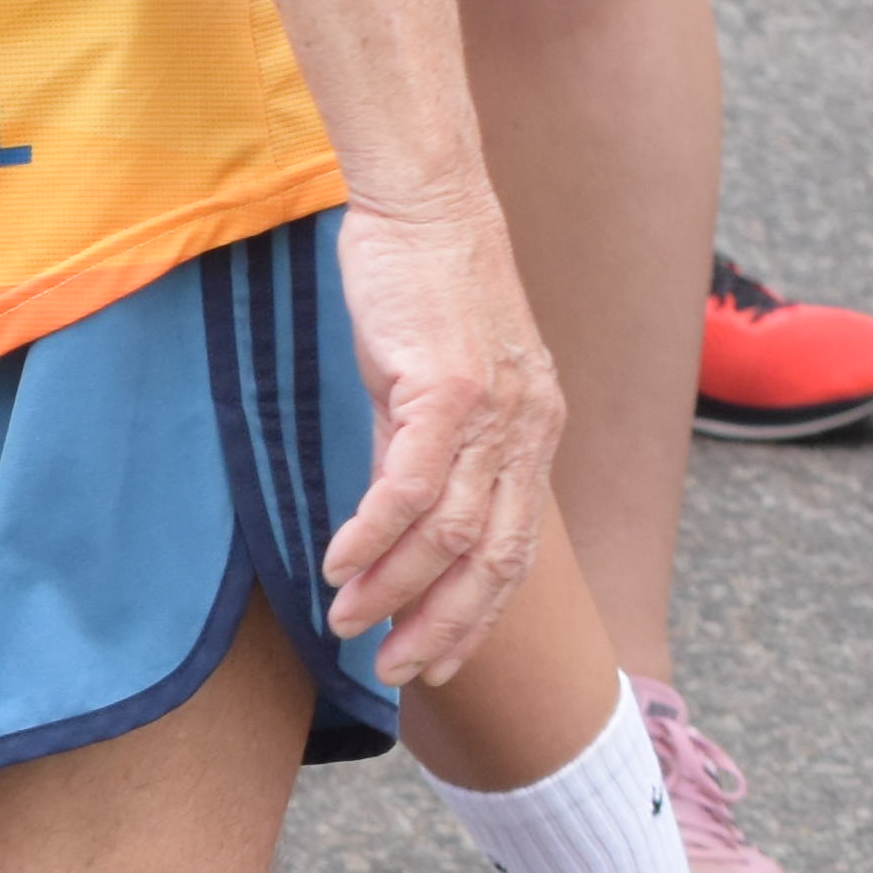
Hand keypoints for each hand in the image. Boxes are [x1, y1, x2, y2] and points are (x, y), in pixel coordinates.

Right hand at [317, 187, 561, 685]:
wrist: (427, 202)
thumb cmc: (424, 285)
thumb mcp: (434, 380)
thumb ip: (426, 448)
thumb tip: (395, 516)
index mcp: (534, 431)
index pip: (516, 550)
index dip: (478, 617)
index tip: (434, 665)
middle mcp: (527, 428)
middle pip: (494, 558)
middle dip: (444, 627)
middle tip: (393, 669)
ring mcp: (494, 410)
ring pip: (452, 532)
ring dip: (395, 589)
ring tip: (347, 620)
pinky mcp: (448, 387)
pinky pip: (410, 487)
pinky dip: (372, 536)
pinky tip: (338, 562)